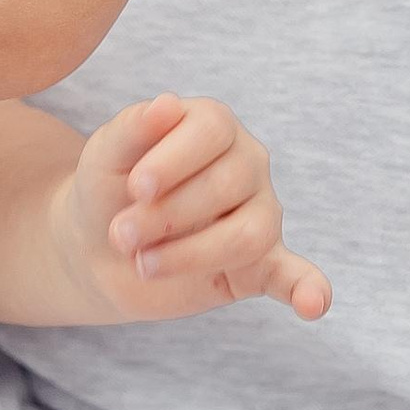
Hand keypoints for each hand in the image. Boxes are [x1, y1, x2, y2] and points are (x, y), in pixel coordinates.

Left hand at [53, 94, 331, 324]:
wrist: (96, 248)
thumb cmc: (106, 190)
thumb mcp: (105, 154)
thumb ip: (133, 129)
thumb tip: (167, 104)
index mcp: (213, 125)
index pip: (213, 131)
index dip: (173, 160)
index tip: (135, 188)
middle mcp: (247, 164)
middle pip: (226, 185)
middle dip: (165, 216)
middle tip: (120, 235)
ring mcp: (259, 214)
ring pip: (248, 234)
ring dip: (190, 255)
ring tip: (143, 264)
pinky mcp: (258, 265)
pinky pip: (293, 276)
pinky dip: (308, 290)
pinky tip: (313, 305)